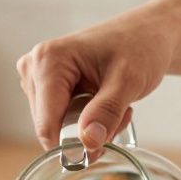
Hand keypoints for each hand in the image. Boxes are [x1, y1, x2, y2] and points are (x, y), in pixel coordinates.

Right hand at [16, 15, 173, 155]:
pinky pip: (60, 120)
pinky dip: (86, 121)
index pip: (46, 124)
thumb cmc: (139, 46)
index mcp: (48, 61)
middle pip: (51, 128)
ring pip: (57, 127)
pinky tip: (104, 103)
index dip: (73, 145)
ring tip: (115, 104)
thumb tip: (88, 142)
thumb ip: (107, 111)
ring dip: (89, 127)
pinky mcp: (45, 86)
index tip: (104, 145)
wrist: (146, 34)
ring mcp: (37, 77)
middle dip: (86, 132)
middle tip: (120, 114)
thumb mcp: (128, 80)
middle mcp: (34, 68)